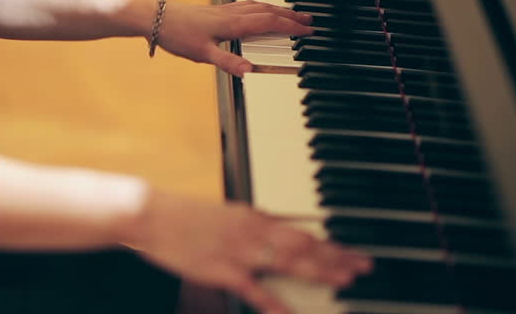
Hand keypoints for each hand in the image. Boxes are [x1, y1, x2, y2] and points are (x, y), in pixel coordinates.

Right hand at [123, 190, 371, 313]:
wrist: (151, 214)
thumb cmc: (182, 215)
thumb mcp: (222, 214)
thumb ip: (248, 222)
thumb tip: (270, 225)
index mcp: (253, 217)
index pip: (301, 231)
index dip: (330, 243)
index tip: (352, 252)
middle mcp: (252, 231)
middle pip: (304, 245)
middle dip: (337, 256)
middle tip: (364, 266)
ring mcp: (238, 251)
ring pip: (288, 261)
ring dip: (319, 270)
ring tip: (344, 280)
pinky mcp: (221, 269)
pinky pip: (253, 289)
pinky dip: (273, 302)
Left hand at [156, 0, 313, 76]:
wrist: (153, 17)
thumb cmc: (175, 34)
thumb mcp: (201, 54)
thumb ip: (227, 62)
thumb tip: (249, 71)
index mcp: (231, 23)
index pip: (268, 22)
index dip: (290, 26)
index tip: (308, 31)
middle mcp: (230, 13)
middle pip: (267, 11)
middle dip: (290, 15)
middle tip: (309, 20)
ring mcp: (223, 10)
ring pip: (257, 5)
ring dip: (277, 8)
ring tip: (291, 13)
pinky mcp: (215, 10)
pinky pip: (245, 5)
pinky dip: (259, 6)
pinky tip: (258, 9)